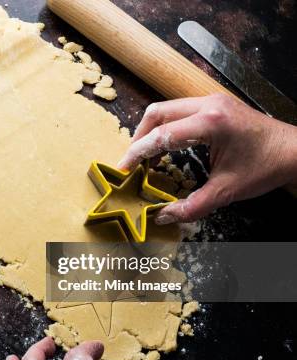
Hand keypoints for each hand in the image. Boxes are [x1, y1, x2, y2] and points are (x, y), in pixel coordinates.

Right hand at [116, 94, 296, 223]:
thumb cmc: (265, 167)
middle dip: (139, 138)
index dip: (137, 153)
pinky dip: (165, 127)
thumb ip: (191, 206)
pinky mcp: (214, 103)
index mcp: (211, 123)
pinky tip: (164, 147)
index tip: (122, 168)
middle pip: (157, 114)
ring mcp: (211, 100)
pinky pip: (178, 110)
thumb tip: (162, 217)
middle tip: (131, 162)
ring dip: (150, 131)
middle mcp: (208, 104)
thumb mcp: (226, 191)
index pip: (161, 135)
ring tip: (144, 156)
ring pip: (165, 109)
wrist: (294, 151)